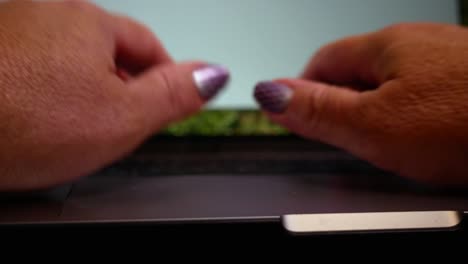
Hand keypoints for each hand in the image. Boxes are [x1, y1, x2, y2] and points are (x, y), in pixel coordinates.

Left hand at [0, 0, 228, 190]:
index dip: (162, 77)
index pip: (148, 45)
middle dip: (118, 83)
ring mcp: (11, 24)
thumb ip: (174, 93)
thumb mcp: (121, 118)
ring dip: (78, 83)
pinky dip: (40, 84)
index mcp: (90, 22)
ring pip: (65, 54)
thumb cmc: (22, 123)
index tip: (163, 101)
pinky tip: (31, 110)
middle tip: (116, 121)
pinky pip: (30, 60)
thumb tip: (214, 74)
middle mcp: (47, 10)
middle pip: (105, 48)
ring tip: (69, 121)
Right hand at [255, 23, 467, 185]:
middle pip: (358, 67)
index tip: (297, 112)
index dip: (303, 87)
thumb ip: (318, 110)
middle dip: (339, 98)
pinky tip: (425, 132)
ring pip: (394, 79)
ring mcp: (449, 60)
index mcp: (385, 47)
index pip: (323, 59)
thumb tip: (270, 93)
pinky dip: (413, 110)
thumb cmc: (465, 124)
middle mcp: (418, 43)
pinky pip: (428, 91)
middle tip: (336, 132)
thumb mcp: (373, 126)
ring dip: (376, 105)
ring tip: (380, 137)